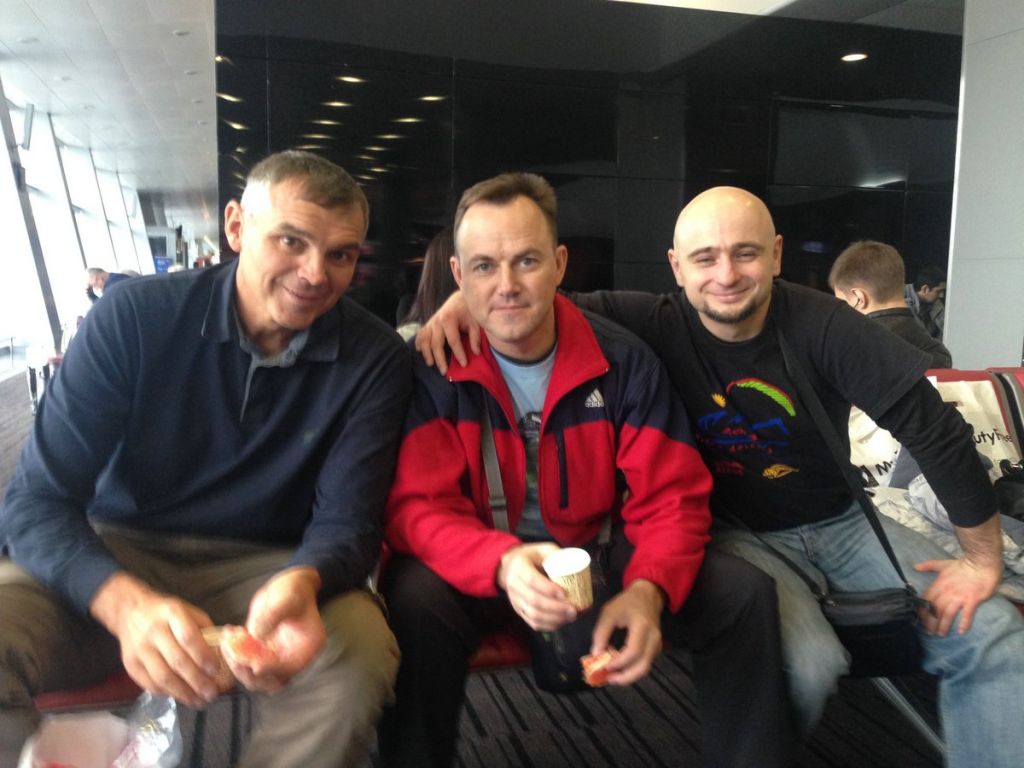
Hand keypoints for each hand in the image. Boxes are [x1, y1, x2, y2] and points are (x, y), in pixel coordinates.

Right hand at [90, 572, 221, 707]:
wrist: (130, 612)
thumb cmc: (166, 613)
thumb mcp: (188, 611)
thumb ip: (205, 630)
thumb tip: (222, 654)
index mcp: (172, 613)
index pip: (189, 638)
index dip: (203, 656)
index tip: (216, 670)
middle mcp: (154, 631)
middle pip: (177, 661)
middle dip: (197, 681)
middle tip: (212, 693)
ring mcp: (139, 649)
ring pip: (163, 677)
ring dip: (183, 693)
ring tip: (199, 701)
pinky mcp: (130, 664)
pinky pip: (150, 684)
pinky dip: (167, 693)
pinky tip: (180, 696)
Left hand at [229, 567, 325, 692]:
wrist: (289, 586)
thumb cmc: (294, 590)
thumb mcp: (288, 598)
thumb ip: (274, 615)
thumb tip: (257, 634)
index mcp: (307, 647)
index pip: (289, 668)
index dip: (271, 669)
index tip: (254, 664)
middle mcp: (293, 657)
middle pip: (271, 680)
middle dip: (250, 672)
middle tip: (234, 657)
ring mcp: (277, 657)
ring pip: (255, 676)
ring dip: (238, 665)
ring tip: (227, 642)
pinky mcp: (262, 653)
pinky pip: (247, 662)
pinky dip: (235, 654)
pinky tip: (228, 634)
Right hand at [414, 291, 479, 374]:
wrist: (459, 299)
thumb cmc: (468, 311)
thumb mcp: (475, 322)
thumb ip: (475, 337)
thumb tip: (476, 353)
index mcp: (449, 319)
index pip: (453, 341)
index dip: (459, 354)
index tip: (464, 364)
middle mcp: (436, 321)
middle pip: (436, 344)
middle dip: (440, 359)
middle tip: (444, 371)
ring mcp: (430, 322)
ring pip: (425, 340)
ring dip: (427, 354)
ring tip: (431, 364)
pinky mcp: (428, 324)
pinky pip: (420, 334)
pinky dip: (419, 343)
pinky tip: (420, 352)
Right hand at [497, 543, 576, 630]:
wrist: (510, 566)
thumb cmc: (531, 556)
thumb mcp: (543, 549)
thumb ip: (556, 555)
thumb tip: (575, 566)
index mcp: (519, 567)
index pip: (532, 580)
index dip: (548, 589)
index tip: (565, 593)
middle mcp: (514, 585)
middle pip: (533, 600)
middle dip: (555, 608)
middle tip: (573, 609)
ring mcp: (515, 600)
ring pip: (533, 614)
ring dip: (554, 619)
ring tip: (571, 617)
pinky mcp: (519, 610)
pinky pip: (532, 622)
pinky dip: (548, 626)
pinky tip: (561, 623)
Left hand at [591, 579, 663, 685]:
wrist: (646, 595)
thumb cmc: (626, 603)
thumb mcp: (609, 612)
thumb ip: (601, 633)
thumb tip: (595, 654)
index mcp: (642, 626)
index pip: (633, 651)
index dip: (618, 662)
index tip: (604, 666)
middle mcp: (653, 637)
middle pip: (643, 666)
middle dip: (626, 677)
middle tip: (609, 679)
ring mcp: (657, 644)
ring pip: (645, 668)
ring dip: (629, 675)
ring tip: (612, 675)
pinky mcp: (656, 648)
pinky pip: (646, 663)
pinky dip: (633, 669)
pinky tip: (620, 667)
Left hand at [914, 556, 1000, 635]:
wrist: (981, 563)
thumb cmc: (963, 565)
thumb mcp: (943, 565)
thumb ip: (929, 566)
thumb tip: (915, 566)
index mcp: (939, 585)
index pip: (926, 600)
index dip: (921, 611)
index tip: (919, 620)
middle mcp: (947, 592)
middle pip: (934, 609)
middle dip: (930, 622)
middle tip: (929, 632)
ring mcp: (959, 597)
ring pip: (947, 614)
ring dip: (943, 625)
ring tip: (941, 634)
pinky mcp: (972, 600)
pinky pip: (967, 614)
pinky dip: (964, 623)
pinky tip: (961, 631)